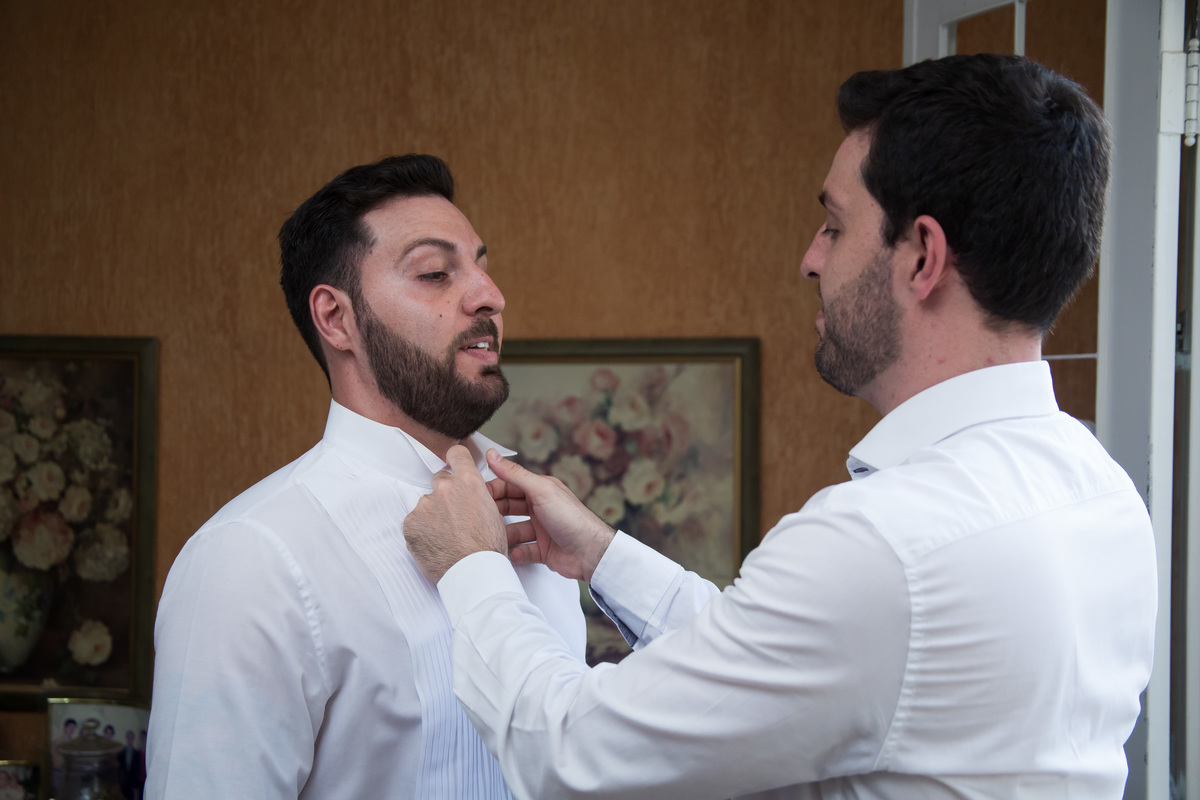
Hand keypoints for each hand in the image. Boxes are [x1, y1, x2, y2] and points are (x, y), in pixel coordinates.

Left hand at [405, 445, 507, 583]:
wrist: (473, 573)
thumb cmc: (488, 548)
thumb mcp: (493, 513)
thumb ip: (477, 496)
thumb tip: (470, 494)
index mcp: (468, 482)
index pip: (456, 454)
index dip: (456, 459)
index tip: (454, 464)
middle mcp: (444, 488)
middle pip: (440, 480)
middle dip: (446, 494)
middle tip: (454, 516)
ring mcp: (425, 505)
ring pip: (427, 504)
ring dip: (433, 515)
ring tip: (446, 536)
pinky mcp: (410, 523)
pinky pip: (415, 522)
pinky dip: (422, 531)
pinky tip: (435, 544)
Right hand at [487, 450, 614, 581]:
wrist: (591, 552)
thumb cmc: (571, 518)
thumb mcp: (540, 490)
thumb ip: (515, 474)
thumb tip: (493, 455)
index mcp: (540, 490)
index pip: (510, 485)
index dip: (493, 489)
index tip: (475, 494)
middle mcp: (540, 508)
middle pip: (510, 507)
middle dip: (496, 513)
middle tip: (482, 517)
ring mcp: (542, 530)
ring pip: (514, 531)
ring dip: (505, 536)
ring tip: (497, 538)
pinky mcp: (544, 550)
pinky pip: (524, 551)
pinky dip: (518, 553)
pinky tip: (516, 553)